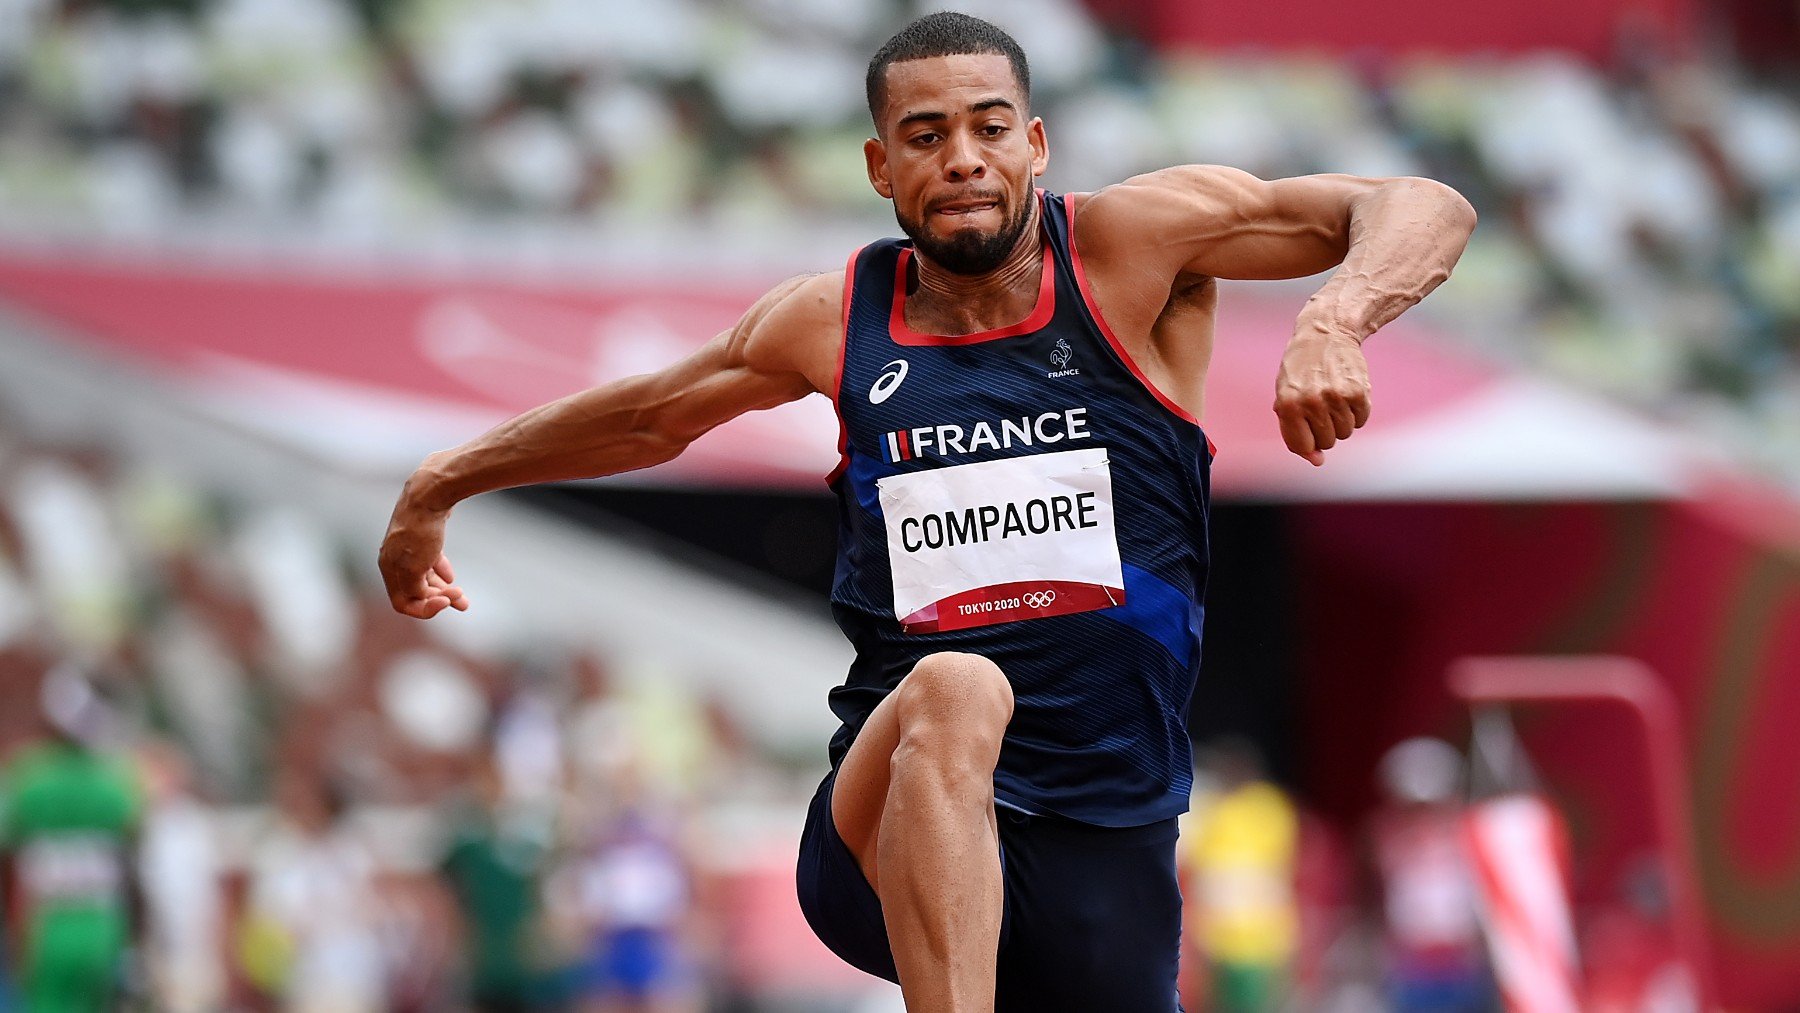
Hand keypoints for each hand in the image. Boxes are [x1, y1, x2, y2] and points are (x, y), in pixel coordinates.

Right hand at [378, 494, 469, 618]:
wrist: (429, 493)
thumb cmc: (420, 531)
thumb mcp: (415, 568)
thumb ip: (414, 589)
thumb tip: (421, 597)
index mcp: (388, 568)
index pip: (402, 603)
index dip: (424, 609)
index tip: (447, 602)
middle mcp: (393, 559)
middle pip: (415, 592)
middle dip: (438, 599)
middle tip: (463, 601)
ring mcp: (406, 547)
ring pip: (423, 577)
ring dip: (443, 589)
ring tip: (463, 598)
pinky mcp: (420, 537)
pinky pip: (428, 562)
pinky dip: (438, 571)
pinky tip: (451, 577)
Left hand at [1273, 330, 1370, 465]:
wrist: (1326, 332)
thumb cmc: (1301, 368)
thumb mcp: (1286, 395)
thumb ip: (1294, 430)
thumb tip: (1317, 462)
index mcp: (1288, 404)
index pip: (1302, 446)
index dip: (1308, 444)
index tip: (1310, 431)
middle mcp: (1311, 402)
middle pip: (1326, 442)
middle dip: (1324, 429)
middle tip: (1321, 405)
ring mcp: (1336, 397)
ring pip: (1345, 433)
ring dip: (1341, 420)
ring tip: (1333, 397)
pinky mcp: (1359, 392)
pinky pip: (1361, 420)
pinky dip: (1356, 412)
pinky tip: (1347, 392)